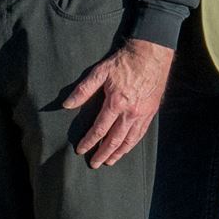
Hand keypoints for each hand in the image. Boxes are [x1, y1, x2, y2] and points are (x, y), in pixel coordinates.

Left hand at [62, 37, 173, 167]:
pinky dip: (132, 144)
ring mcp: (143, 114)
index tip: (80, 150)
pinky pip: (141, 133)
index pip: (99, 129)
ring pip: (130, 140)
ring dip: (119, 153)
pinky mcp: (151, 112)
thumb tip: (66, 104)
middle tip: (94, 164)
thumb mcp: (99, 72)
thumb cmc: (124, 62)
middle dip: (103, 153)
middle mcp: (131, 113)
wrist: (152, 55)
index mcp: (116, 103)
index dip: (89, 142)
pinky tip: (127, 148)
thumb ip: (83, 90)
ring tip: (110, 161)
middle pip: (115, 140)